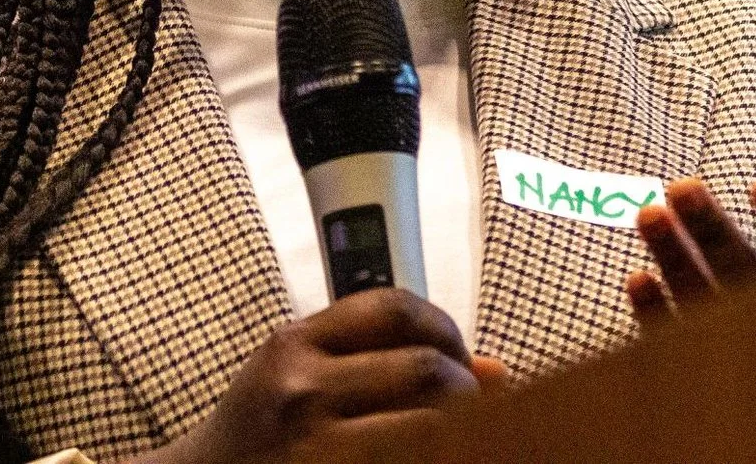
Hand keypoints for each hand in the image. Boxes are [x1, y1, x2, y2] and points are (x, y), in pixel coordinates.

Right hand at [142, 287, 504, 463]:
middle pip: (421, 367)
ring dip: (462, 429)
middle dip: (463, 385)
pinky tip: (435, 453)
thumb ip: (376, 357)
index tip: (456, 353)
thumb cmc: (260, 428)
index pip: (392, 307)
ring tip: (462, 435)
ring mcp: (316, 441)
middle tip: (470, 403)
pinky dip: (436, 453)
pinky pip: (407, 459)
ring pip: (427, 424)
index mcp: (295, 343)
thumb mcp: (300, 374)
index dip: (444, 326)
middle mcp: (302, 386)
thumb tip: (495, 370)